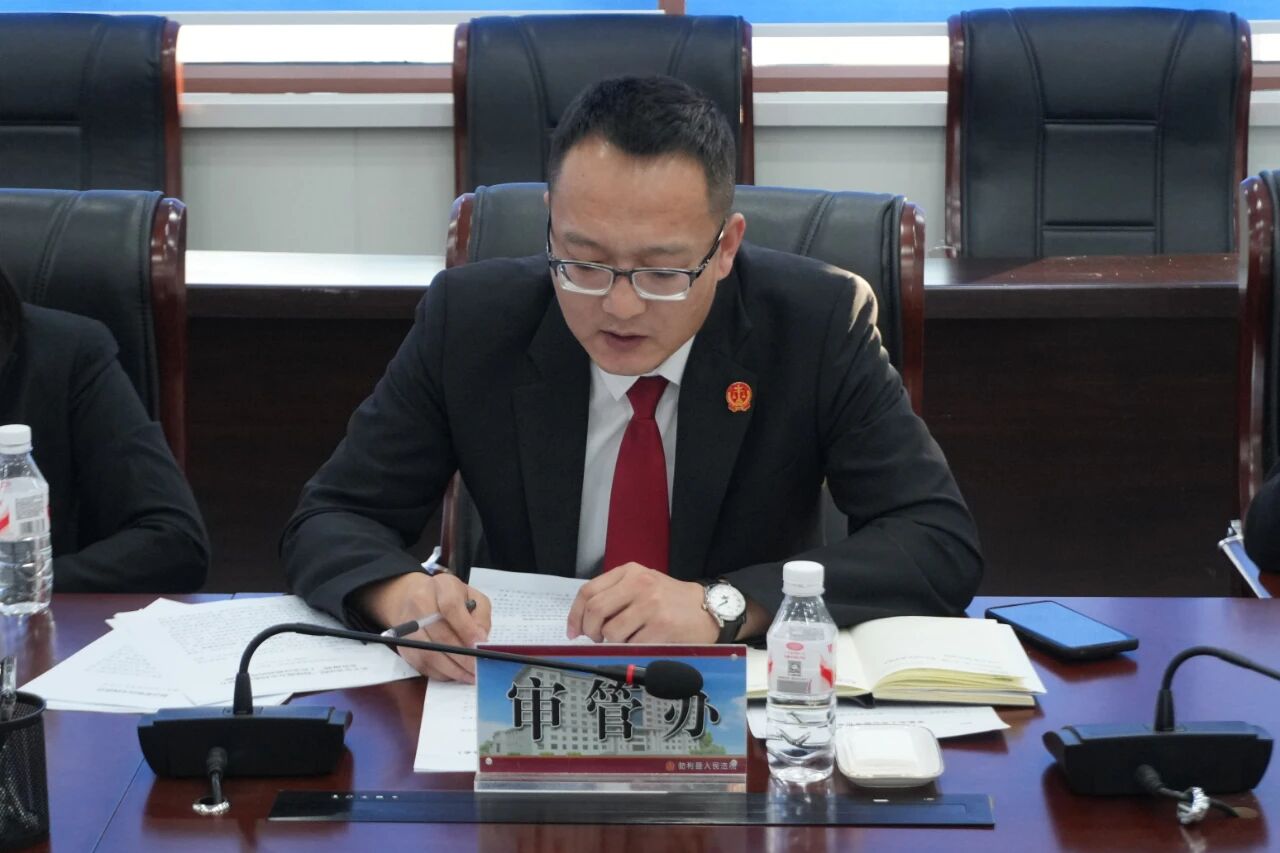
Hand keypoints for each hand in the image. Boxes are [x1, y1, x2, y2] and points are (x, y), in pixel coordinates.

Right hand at [357, 572, 491, 682]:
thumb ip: (480, 616)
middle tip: (479, 669)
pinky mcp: (403, 645)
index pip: (451, 607)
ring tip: (471, 677)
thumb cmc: (451, 598)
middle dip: (463, 656)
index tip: (480, 646)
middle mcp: (420, 603)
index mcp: (442, 586)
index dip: (466, 629)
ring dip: (452, 669)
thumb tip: (481, 640)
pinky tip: (456, 674)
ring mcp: (408, 625)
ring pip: (429, 653)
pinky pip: (422, 664)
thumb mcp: (472, 597)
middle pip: (440, 634)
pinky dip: (441, 673)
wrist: (415, 597)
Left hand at [566, 563, 718, 643]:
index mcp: (630, 572)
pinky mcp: (661, 627)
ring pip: (611, 632)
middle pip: (596, 610)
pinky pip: (631, 645)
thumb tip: (583, 621)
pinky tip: (641, 644)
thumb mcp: (642, 584)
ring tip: (625, 640)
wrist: (706, 609)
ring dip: (612, 643)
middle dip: (590, 631)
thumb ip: (614, 594)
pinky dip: (630, 650)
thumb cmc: (670, 599)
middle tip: (596, 639)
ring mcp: (651, 605)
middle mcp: (639, 584)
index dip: (575, 614)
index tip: (574, 631)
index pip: (589, 591)